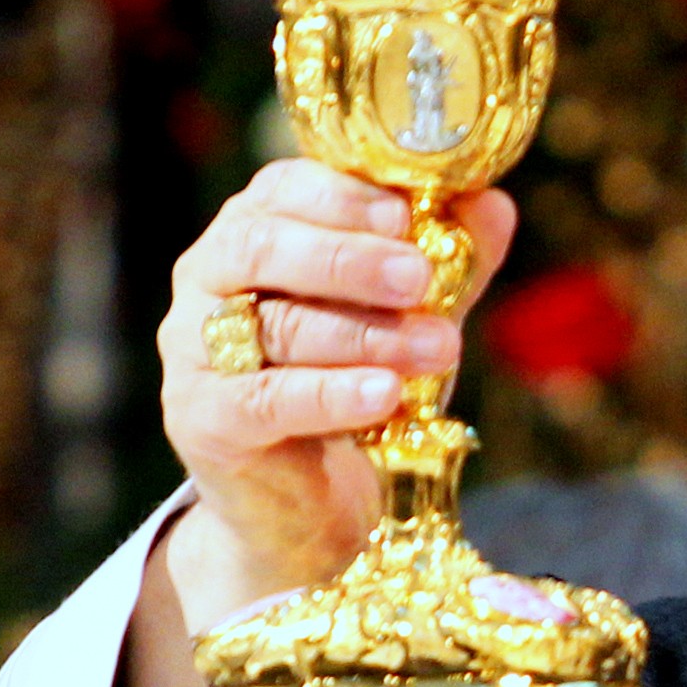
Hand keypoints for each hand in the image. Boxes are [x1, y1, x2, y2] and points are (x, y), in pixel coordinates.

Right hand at [154, 158, 515, 634]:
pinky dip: (330, 394)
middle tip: (420, 278)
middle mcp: (209, 278)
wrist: (300, 497)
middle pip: (264, 248)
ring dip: (365, 335)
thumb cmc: (355, 379)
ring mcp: (194, 349)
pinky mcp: (202, 418)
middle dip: (351, 260)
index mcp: (255, 228)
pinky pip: (264, 399)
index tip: (405, 214)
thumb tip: (492, 205)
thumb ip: (449, 258)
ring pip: (273, 327)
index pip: (282, 189)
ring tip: (438, 347)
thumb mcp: (411, 311)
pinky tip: (385, 394)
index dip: (343, 197)